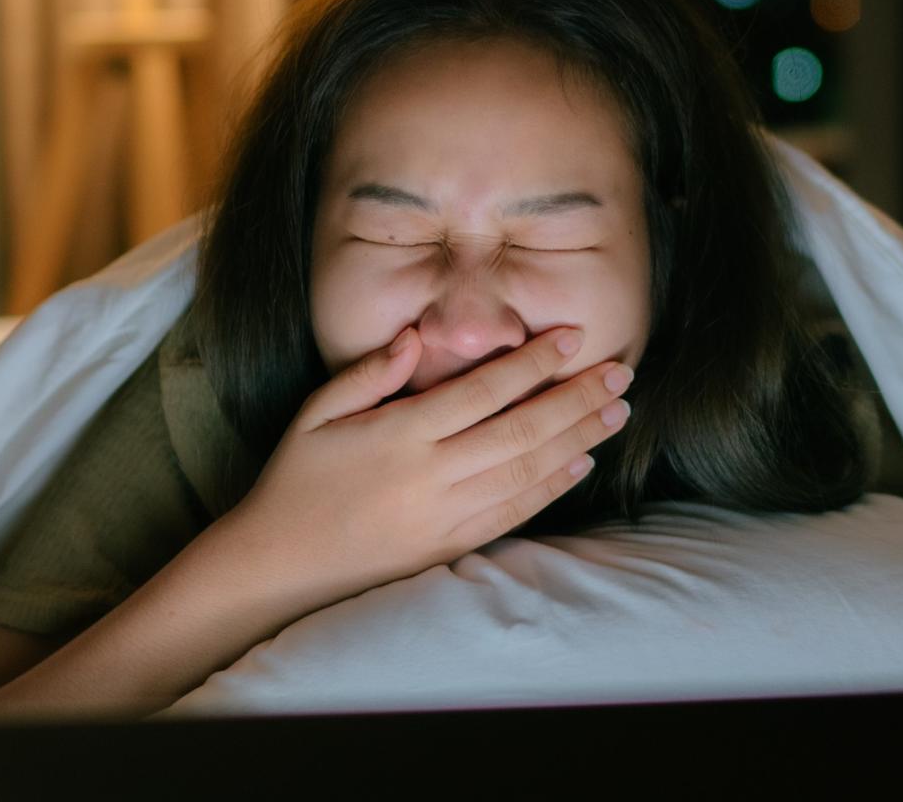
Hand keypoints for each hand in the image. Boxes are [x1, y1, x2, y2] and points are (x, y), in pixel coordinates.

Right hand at [223, 326, 633, 599]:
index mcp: (400, 434)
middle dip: (578, 398)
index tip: (573, 336)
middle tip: (621, 372)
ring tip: (617, 411)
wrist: (281, 567)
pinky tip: (581, 462)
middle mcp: (431, 475)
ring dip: (579, 438)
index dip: (535, 362)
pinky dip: (552, 487)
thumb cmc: (297, 481)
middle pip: (522, 430)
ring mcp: (445, 516)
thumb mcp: (316, 414)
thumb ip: (369, 373)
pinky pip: (514, 513)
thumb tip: (417, 336)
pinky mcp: (450, 547)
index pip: (484, 390)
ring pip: (528, 471)